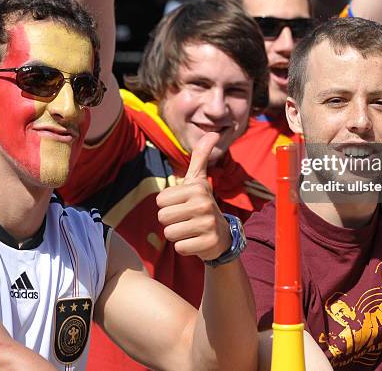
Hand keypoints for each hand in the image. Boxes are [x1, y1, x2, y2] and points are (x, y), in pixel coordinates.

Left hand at [156, 133, 231, 260]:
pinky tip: (196, 240)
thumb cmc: (201, 204)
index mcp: (197, 187)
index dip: (168, 205)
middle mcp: (204, 203)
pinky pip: (180, 248)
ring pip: (170, 233)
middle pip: (163, 217)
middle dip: (171, 221)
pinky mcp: (208, 243)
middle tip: (186, 218)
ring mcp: (208, 224)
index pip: (160, 200)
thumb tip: (214, 133)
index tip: (182, 205)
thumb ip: (201, 156)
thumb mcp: (198, 180)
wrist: (221, 234)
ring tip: (190, 229)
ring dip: (177, 234)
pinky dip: (185, 247)